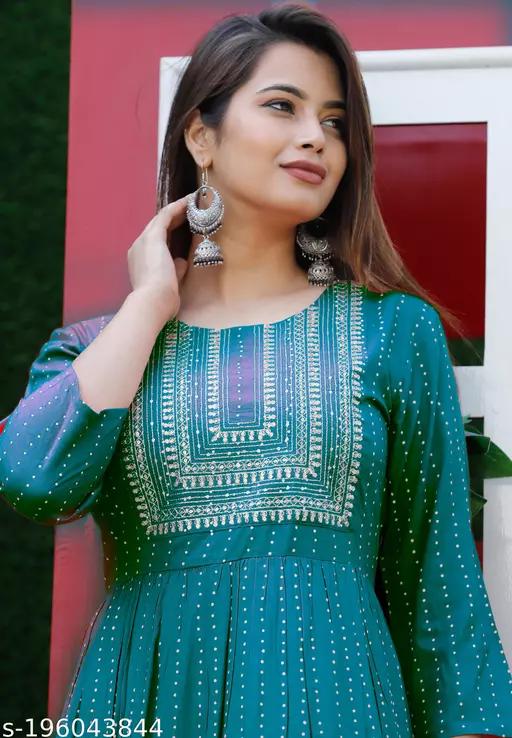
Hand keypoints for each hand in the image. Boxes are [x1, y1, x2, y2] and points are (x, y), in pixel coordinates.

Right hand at [127, 194, 190, 321]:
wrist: (153, 302)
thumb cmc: (161, 299)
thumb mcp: (170, 283)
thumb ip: (175, 270)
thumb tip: (181, 262)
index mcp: (141, 260)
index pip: (157, 241)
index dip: (171, 231)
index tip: (185, 225)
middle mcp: (138, 247)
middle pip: (157, 227)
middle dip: (174, 218)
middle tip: (190, 210)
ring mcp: (143, 241)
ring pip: (160, 219)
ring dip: (176, 210)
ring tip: (191, 203)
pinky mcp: (153, 237)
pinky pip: (166, 216)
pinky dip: (177, 208)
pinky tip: (189, 202)